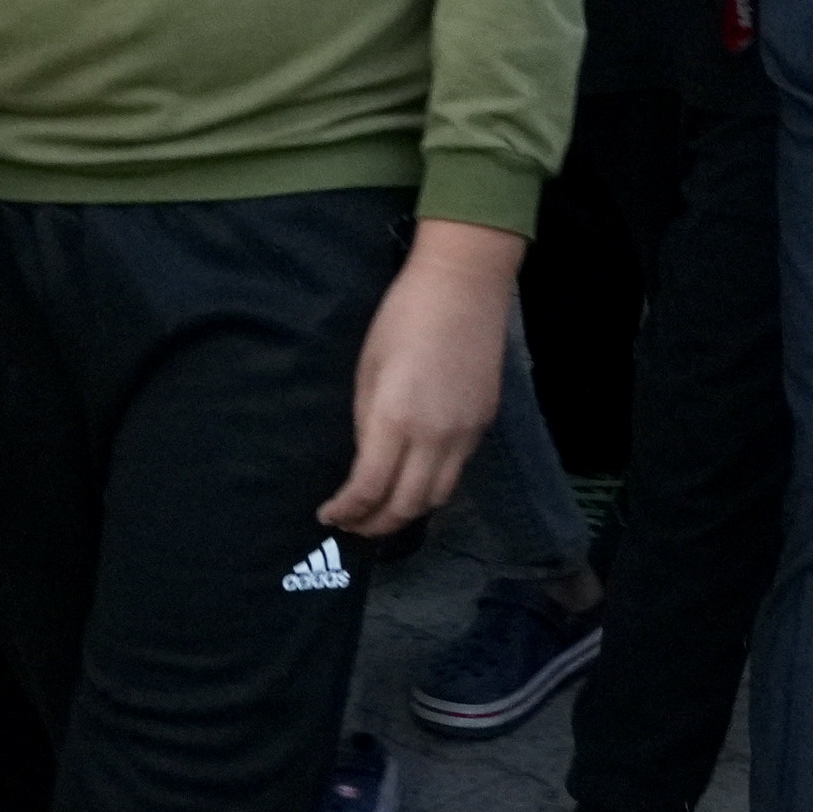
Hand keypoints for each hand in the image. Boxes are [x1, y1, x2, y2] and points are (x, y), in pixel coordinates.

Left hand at [320, 223, 513, 535]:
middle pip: (406, 506)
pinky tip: (414, 480)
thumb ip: (366, 422)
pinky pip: (456, 472)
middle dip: (375, 525)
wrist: (464, 285)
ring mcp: (465, 433)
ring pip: (437, 498)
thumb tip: (365, 459)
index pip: (369, 488)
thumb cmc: (402, 316)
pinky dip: (432, 487)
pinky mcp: (484, 424)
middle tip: (352, 526)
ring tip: (382, 512)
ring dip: (406, 512)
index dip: (346, 511)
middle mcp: (435, 437)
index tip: (328, 515)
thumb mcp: (367, 369)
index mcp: (396, 418)